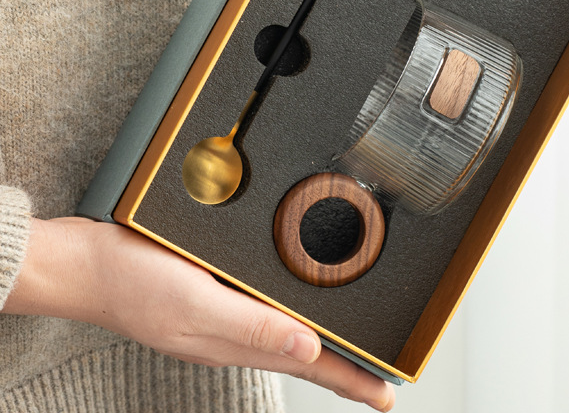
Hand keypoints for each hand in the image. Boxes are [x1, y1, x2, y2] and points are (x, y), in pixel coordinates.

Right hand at [4, 217, 394, 410]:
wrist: (92, 264)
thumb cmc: (137, 285)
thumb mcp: (198, 306)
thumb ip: (252, 327)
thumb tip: (308, 346)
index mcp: (237, 340)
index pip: (309, 364)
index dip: (350, 379)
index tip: (386, 394)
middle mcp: (236, 332)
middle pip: (304, 351)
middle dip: (344, 366)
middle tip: (380, 377)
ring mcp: (224, 315)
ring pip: (287, 330)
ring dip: (322, 341)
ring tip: (351, 350)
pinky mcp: (214, 292)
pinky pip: (264, 308)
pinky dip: (291, 313)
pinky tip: (296, 307)